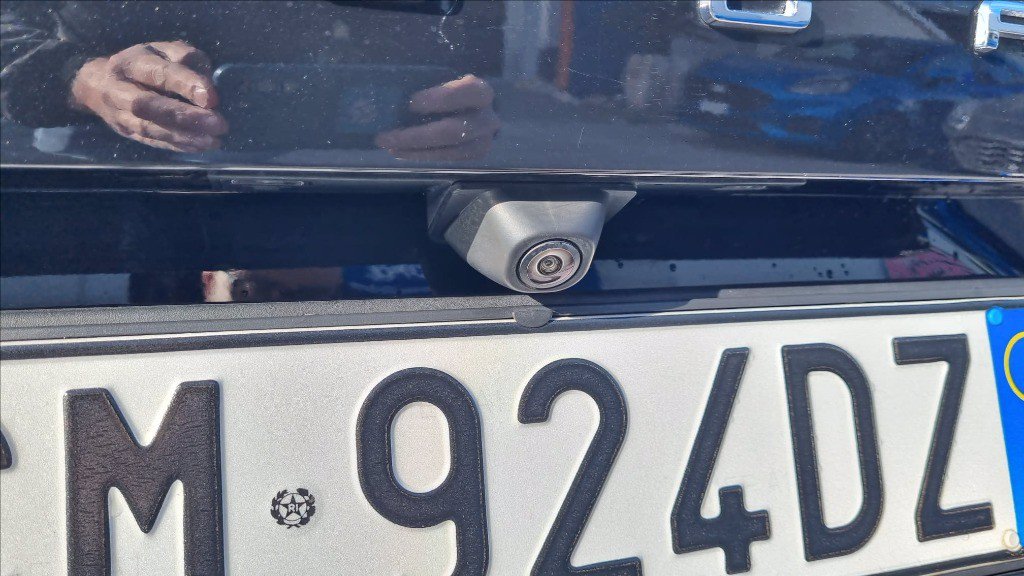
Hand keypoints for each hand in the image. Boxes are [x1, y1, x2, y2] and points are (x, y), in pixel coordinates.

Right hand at [70, 41, 226, 152]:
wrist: (99, 85)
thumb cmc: (143, 64)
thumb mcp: (164, 51)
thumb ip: (187, 60)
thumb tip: (208, 86)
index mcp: (131, 63)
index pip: (157, 73)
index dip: (184, 85)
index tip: (211, 98)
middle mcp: (119, 89)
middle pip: (149, 105)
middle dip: (185, 116)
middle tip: (219, 124)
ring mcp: (119, 114)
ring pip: (150, 128)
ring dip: (185, 136)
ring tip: (214, 140)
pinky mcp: (126, 133)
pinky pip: (152, 142)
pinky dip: (178, 146)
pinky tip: (200, 146)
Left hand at [375, 74, 499, 160]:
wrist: (469, 102)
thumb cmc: (446, 84)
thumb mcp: (439, 75)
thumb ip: (423, 79)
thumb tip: (392, 89)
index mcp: (480, 91)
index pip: (467, 93)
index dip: (441, 98)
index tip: (412, 103)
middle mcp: (487, 119)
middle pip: (454, 131)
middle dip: (417, 136)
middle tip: (386, 136)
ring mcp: (483, 141)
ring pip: (450, 151)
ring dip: (415, 150)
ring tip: (387, 146)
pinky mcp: (473, 155)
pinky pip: (446, 158)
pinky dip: (421, 155)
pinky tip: (400, 151)